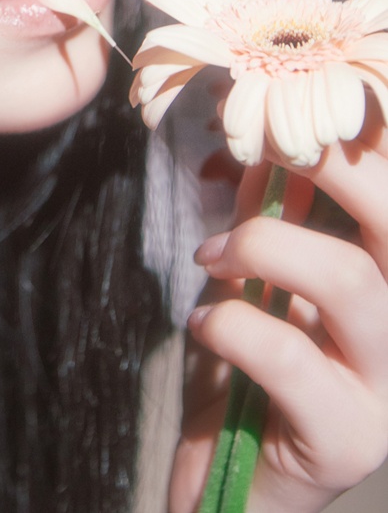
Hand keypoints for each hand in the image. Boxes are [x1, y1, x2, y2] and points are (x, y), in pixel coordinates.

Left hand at [171, 107, 387, 512]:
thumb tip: (261, 131)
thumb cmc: (255, 372)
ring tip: (212, 256)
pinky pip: (291, 358)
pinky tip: (206, 324)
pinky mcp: (350, 440)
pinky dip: (234, 325)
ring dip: (265, 246)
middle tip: (270, 145)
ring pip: (352, 280)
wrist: (234, 488)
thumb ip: (272, 211)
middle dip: (337, 164)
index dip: (363, 136)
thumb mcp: (263, 276)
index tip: (294, 96)